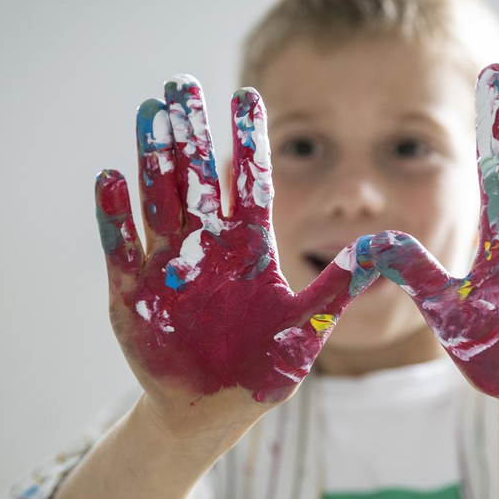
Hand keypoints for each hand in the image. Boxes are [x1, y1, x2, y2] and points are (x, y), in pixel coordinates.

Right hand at [95, 75, 375, 435]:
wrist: (209, 413)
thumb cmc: (261, 371)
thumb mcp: (306, 329)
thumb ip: (338, 289)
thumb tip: (386, 248)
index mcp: (249, 250)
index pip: (250, 185)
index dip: (249, 143)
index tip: (247, 96)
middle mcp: (207, 247)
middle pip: (198, 181)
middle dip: (191, 135)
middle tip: (181, 84)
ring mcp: (167, 266)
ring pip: (158, 201)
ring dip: (153, 160)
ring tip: (150, 115)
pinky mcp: (132, 292)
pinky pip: (122, 248)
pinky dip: (116, 217)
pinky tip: (112, 178)